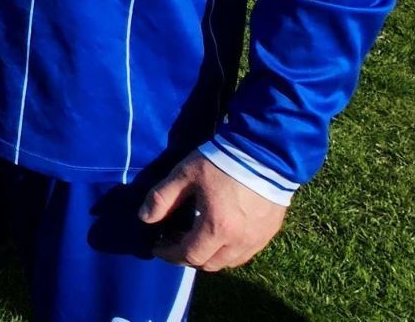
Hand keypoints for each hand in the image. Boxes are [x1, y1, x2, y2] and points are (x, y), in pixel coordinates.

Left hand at [139, 150, 288, 270]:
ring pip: (229, 262)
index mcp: (217, 229)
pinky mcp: (269, 232)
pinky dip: (228, 252)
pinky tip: (219, 236)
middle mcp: (239, 241)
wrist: (263, 151)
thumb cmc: (220, 162)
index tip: (157, 247)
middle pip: (209, 264)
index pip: (189, 255)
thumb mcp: (184, 175)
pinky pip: (246, 253)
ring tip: (195, 239)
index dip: (169, 254)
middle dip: (187, 258)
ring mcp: (257, 239)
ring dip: (209, 257)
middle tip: (173, 241)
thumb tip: (145, 218)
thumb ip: (162, 198)